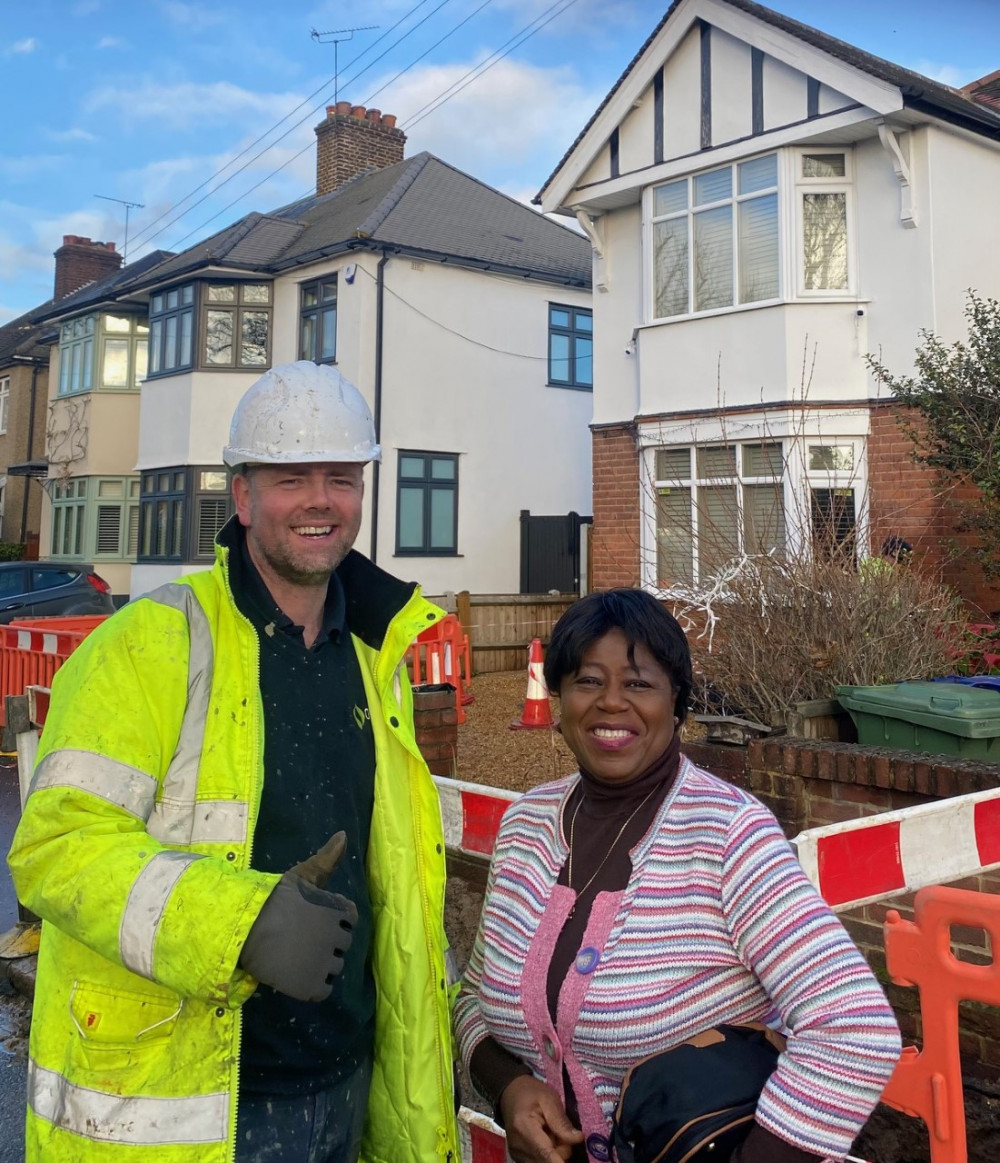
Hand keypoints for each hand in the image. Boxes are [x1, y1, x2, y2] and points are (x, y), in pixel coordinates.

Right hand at [239, 831, 357, 1002]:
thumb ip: (327, 859)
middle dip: (326, 941)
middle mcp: (337, 937)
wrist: (244, 930)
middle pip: (343, 943)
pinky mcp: (312, 986)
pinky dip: (314, 985)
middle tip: (300, 937)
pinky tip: (298, 973)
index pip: (350, 919)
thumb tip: (344, 835)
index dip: (332, 919)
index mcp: (339, 911)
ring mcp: (325, 963)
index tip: (311, 918)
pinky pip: (324, 989)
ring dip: (321, 963)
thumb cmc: (273, 901)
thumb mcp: (301, 875)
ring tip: (297, 954)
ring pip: (334, 966)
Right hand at [499, 1075, 584, 1162]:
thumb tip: (578, 1139)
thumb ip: (562, 1121)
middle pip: (546, 1161)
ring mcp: (516, 1153)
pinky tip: (546, 1140)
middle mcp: (517, 1145)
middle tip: (562, 1134)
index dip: (559, 1161)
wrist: (511, 1093)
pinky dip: (546, 1154)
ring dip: (554, 1154)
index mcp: (524, 1127)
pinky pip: (538, 1162)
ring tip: (552, 1134)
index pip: (545, 1153)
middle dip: (560, 1152)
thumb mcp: (549, 1099)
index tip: (568, 1158)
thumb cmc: (531, 1092)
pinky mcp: (517, 1157)